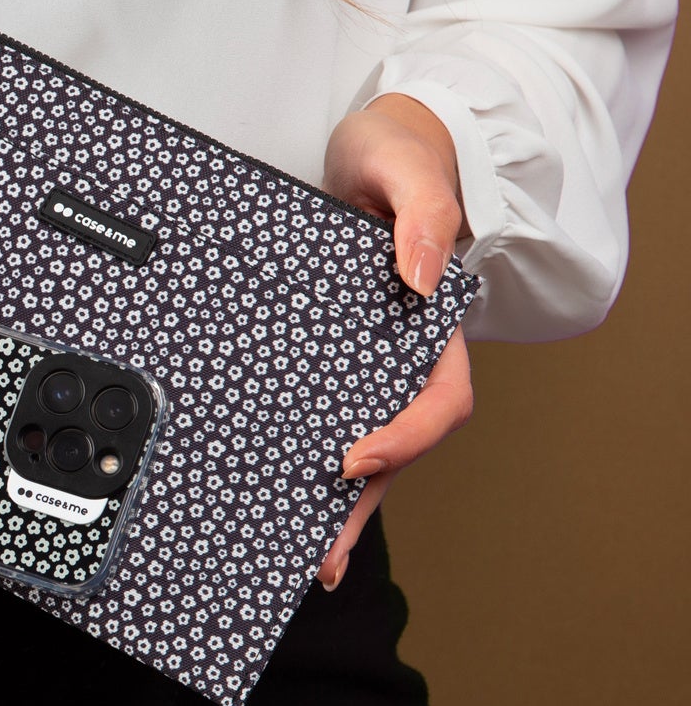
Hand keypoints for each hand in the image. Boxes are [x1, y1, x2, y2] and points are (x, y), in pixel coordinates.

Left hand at [315, 93, 476, 588]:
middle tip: (322, 557)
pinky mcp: (322, 357)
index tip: (355, 456)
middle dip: (362, 505)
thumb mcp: (408, 167)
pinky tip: (268, 492)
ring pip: (357, 444)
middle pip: (395, 446)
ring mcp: (362, 359)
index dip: (405, 438)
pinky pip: (316, 414)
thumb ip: (424, 214)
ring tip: (296, 555)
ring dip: (331, 501)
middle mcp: (401, 353)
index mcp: (434, 325)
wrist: (370, 149)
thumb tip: (419, 280)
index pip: (438, 401)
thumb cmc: (398, 153)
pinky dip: (297, 457)